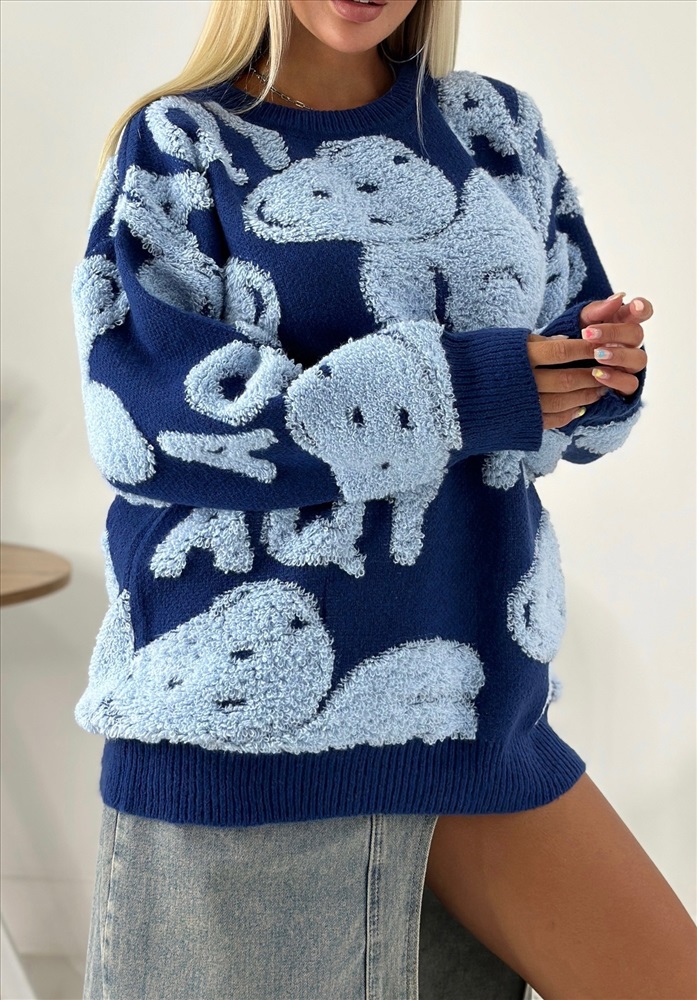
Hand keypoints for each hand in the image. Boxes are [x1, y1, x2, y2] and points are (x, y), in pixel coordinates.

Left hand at [527, 292, 649, 429]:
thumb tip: (619, 297)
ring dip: (618, 356)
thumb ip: (596, 311)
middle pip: (636, 335)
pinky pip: (629, 384)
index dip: (642, 308)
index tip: (635, 307)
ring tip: (597, 355)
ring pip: (638, 359)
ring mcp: (629, 365)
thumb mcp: (578, 323)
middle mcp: (630, 344)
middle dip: (614, 333)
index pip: (642, 312)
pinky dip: (615, 379)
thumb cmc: (572, 342)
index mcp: (621, 323)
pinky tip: (597, 374)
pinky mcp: (624, 386)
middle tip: (589, 334)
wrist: (558, 372)